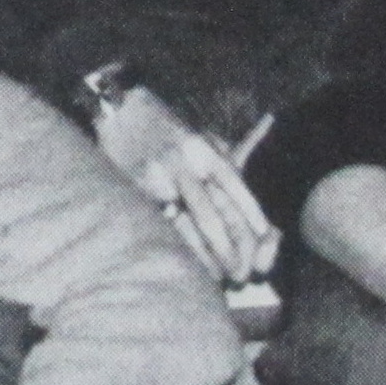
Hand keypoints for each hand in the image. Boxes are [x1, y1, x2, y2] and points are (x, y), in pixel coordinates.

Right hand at [95, 84, 277, 282]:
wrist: (119, 109)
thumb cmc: (162, 125)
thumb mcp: (197, 135)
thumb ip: (221, 158)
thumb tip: (243, 192)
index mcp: (203, 150)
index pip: (235, 186)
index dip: (252, 213)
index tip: (266, 236)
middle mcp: (185, 163)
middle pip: (212, 212)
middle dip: (228, 246)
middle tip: (240, 271)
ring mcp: (159, 177)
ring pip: (187, 223)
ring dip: (204, 253)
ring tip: (216, 275)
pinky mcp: (136, 188)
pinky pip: (160, 222)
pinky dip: (175, 243)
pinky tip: (183, 261)